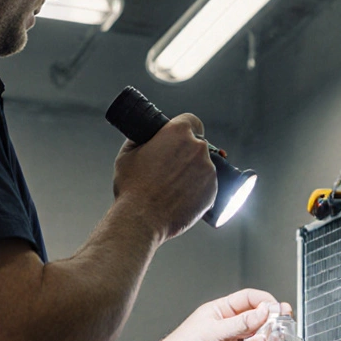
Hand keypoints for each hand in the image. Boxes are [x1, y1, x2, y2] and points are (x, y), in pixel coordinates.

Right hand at [112, 113, 216, 241]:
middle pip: (198, 144)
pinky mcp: (213, 191)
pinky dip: (199, 189)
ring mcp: (208, 170)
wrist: (141, 219)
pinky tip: (183, 197)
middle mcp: (198, 148)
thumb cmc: (132, 187)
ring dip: (195, 172)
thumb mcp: (127, 154)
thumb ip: (140, 139)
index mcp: (178, 132)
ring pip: (205, 165)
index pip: (191, 121)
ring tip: (175, 186)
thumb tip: (145, 136)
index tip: (180, 139)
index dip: (185, 129)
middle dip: (188, 153)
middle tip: (173, 167)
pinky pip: (208, 185)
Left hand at [150, 289, 291, 340]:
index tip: (278, 308)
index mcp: (219, 310)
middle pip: (255, 314)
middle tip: (286, 319)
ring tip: (281, 333)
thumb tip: (264, 311)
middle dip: (271, 315)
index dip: (265, 301)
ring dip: (269, 332)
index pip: (248, 298)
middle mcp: (226, 324)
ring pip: (256, 332)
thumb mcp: (213, 333)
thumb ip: (240, 324)